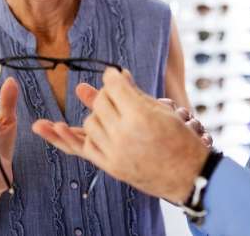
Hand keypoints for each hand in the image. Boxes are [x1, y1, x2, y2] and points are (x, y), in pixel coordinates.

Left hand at [32, 69, 208, 202]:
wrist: (187, 175)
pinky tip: (62, 127)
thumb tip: (117, 74)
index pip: (114, 86)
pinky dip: (78, 136)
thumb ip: (135, 93)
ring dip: (96, 113)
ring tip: (108, 111)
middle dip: (106, 94)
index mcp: (140, 115)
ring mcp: (114, 153)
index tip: (113, 73)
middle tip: (114, 91)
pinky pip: (84, 147)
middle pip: (100, 103)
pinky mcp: (110, 167)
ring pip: (89, 123)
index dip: (112, 76)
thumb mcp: (161, 110)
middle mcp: (123, 134)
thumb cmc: (179, 139)